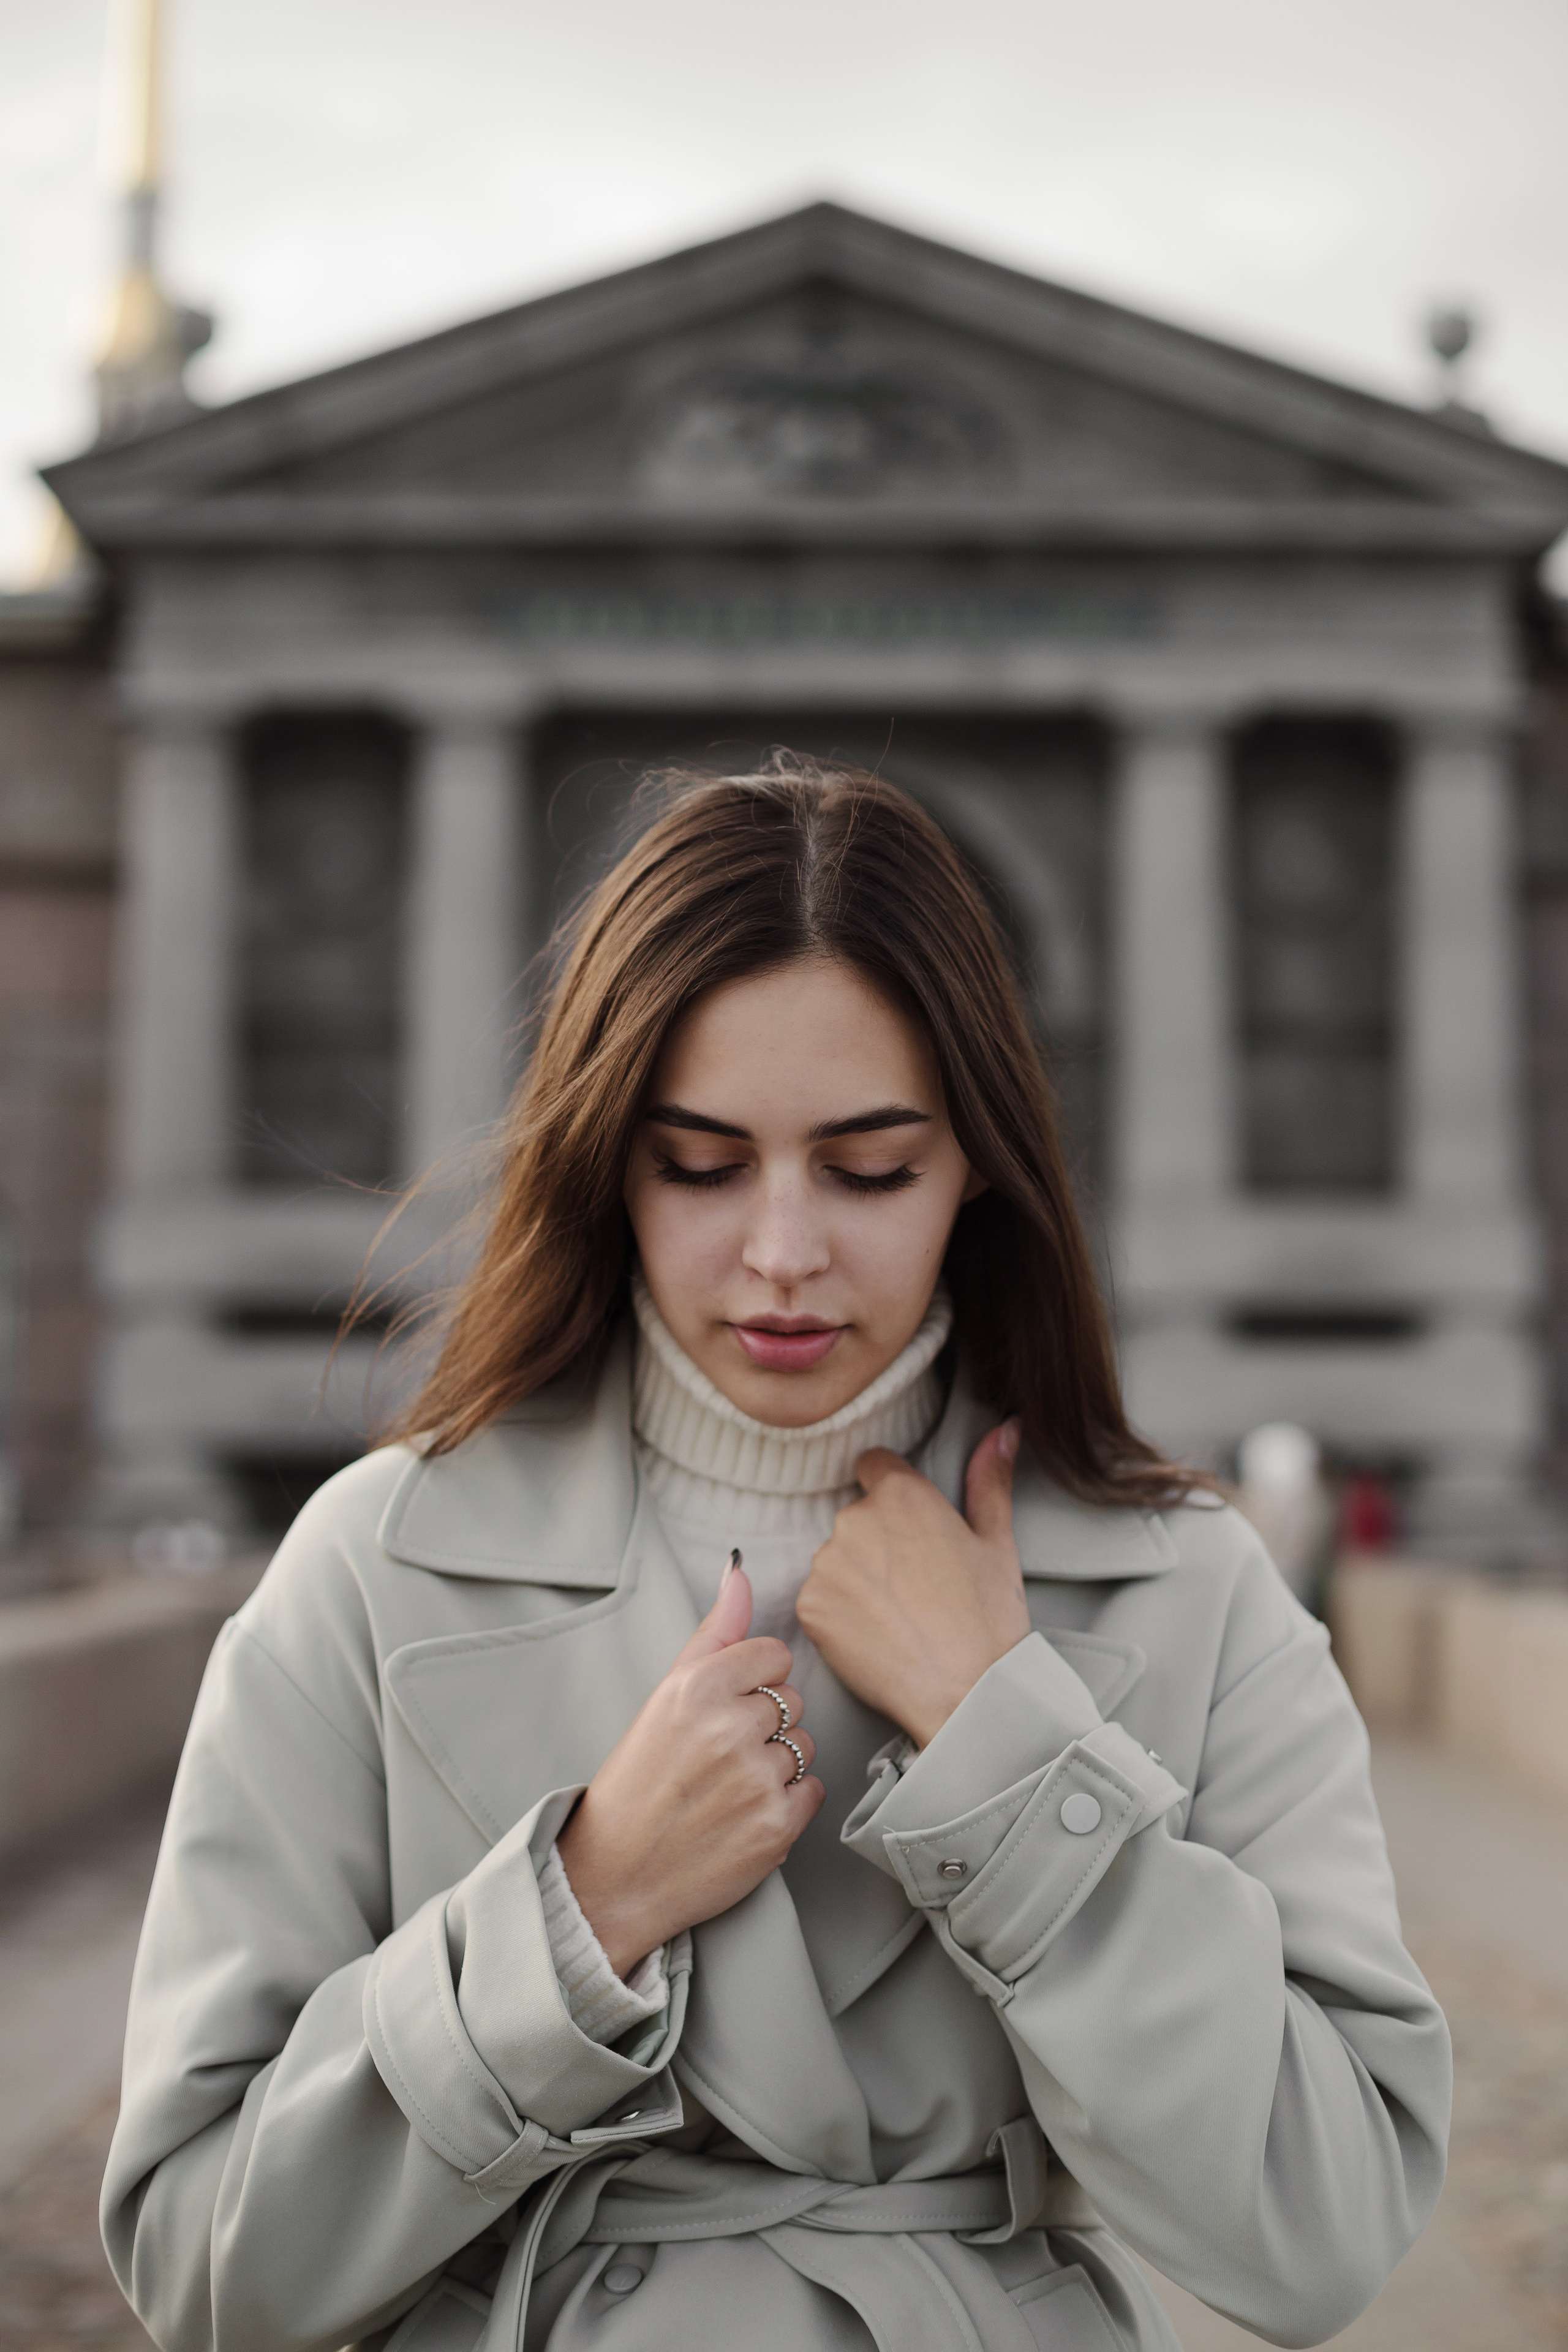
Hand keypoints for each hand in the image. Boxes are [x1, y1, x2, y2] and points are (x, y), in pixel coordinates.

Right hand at [556, 1562, 824, 1977]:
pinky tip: (744, 1815)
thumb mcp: (666, 1695)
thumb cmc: (639, 1780)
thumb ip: (714, 1631)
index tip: (722, 1711)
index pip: (773, 1656)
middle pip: (791, 1702)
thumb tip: (741, 1568)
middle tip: (717, 1758)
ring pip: (804, 1747)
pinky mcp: (776, 1827)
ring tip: (727, 1789)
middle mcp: (728, 1728)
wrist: (616, 1876)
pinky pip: (813, 1791)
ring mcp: (755, 1779)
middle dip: (764, 1726)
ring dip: (776, 1767)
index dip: (752, 1684)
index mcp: (696, 1687)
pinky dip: (787, 1805)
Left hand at [796, 1421, 1029, 1749]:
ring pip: (837, 1558)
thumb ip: (989, 1478)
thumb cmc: (989, 1620)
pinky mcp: (810, 1605)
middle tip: (915, 1583)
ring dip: (857, 1576)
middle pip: (857, 1515)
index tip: (909, 1525)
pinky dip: (839, 1613)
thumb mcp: (997, 1542)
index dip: (891, 1490)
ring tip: (898, 1614)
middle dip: (879, 1541)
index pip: (874, 1464)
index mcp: (903, 1494)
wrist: (965, 1694)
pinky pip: (820, 1597)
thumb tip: (1005, 1428)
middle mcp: (856, 1518)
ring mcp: (828, 1563)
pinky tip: (875, 1635)